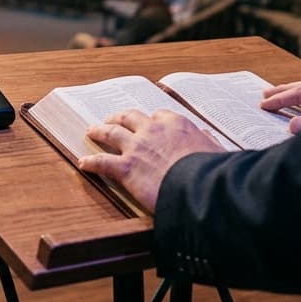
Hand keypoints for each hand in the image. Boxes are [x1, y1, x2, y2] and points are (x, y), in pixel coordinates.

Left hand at [78, 110, 224, 213]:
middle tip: (112, 119)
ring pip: (111, 133)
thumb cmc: (212, 171)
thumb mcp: (217, 151)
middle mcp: (153, 130)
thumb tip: (208, 139)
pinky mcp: (126, 168)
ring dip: (99, 131)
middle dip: (119, 117)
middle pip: (129, 117)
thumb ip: (209, 143)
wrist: (200, 186)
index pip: (159, 116)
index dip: (152, 119)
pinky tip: (84, 164)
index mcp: (177, 124)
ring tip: (92, 131)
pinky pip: (102, 162)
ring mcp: (137, 147)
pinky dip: (91, 162)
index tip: (149, 122)